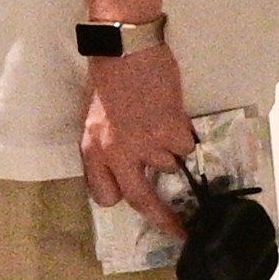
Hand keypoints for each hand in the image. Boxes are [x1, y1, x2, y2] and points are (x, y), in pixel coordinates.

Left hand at [79, 39, 194, 226]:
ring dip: (170, 152)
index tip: (132, 197)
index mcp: (93, 149)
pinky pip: (185, 146)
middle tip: (180, 231)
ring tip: (162, 126)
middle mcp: (117, 153)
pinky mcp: (171, 129)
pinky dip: (184, 135)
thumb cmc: (107, 76)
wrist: (125, 48)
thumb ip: (107, 145)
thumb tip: (126, 166)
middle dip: (163, 219)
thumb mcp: (93, 117)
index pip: (105, 194)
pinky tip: (173, 115)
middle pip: (140, 198)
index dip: (120, 196)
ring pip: (169, 165)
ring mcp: (146, 143)